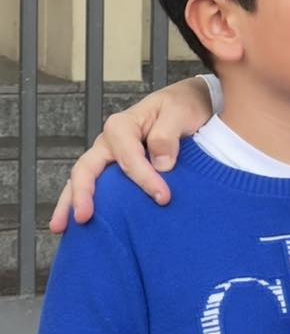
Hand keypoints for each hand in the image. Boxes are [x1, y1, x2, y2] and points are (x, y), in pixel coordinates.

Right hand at [49, 77, 212, 231]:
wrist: (185, 105)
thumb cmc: (181, 107)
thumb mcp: (179, 113)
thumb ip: (168, 135)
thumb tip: (161, 165)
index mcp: (121, 126)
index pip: (128, 159)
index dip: (145, 180)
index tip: (163, 198)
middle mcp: (108, 142)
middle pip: (86, 169)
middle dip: (82, 194)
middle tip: (83, 218)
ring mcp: (106, 157)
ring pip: (81, 180)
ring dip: (69, 204)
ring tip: (60, 228)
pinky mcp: (112, 169)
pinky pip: (94, 186)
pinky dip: (82, 203)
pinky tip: (76, 224)